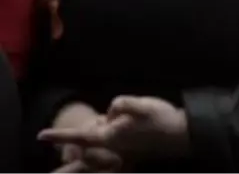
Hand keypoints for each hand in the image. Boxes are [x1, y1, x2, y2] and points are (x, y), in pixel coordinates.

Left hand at [41, 96, 189, 160]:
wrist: (183, 136)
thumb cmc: (162, 121)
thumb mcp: (140, 105)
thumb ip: (120, 104)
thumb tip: (111, 109)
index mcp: (111, 137)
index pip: (80, 136)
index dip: (60, 135)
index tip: (41, 136)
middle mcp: (114, 146)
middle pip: (94, 133)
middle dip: (97, 123)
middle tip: (112, 114)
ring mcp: (124, 149)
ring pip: (107, 133)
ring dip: (110, 125)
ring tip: (132, 116)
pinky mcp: (133, 148)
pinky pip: (118, 137)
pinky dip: (120, 128)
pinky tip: (138, 123)